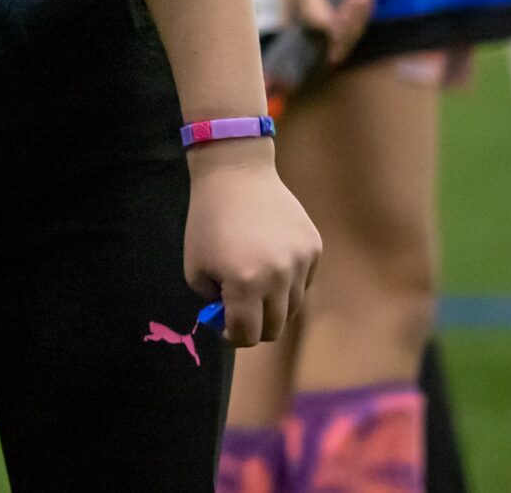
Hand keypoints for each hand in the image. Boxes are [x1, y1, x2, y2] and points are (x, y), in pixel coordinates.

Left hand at [185, 142, 320, 346]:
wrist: (236, 175)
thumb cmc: (208, 220)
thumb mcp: (195, 266)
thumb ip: (213, 300)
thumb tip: (230, 320)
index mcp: (245, 284)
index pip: (247, 335)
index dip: (233, 335)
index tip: (225, 325)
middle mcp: (278, 278)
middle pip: (275, 328)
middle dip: (255, 326)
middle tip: (242, 311)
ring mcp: (300, 263)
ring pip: (293, 307)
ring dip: (274, 304)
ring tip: (255, 280)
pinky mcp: (314, 249)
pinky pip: (303, 282)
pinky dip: (288, 282)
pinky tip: (270, 259)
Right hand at [276, 0, 373, 63]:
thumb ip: (316, 13)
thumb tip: (333, 33)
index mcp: (298, 27)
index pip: (322, 48)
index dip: (338, 41)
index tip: (344, 19)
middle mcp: (312, 25)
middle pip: (341, 39)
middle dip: (353, 22)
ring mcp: (327, 13)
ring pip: (351, 27)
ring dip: (361, 13)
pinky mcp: (339, 2)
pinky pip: (355, 14)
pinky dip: (363, 7)